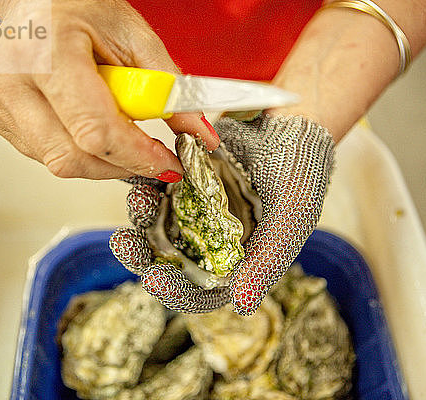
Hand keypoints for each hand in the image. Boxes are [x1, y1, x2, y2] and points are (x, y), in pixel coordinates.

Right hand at [0, 0, 218, 180]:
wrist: (40, 1)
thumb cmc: (81, 7)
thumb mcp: (134, 36)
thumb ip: (169, 87)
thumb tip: (198, 132)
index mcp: (45, 53)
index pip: (95, 131)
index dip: (138, 156)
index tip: (169, 164)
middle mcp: (11, 80)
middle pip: (72, 158)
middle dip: (122, 165)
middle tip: (152, 156)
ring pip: (59, 162)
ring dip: (102, 158)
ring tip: (118, 125)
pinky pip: (45, 154)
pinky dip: (78, 149)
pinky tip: (88, 122)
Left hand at [110, 114, 333, 314]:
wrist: (294, 119)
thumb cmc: (302, 169)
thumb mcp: (293, 216)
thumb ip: (267, 261)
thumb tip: (242, 304)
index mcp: (239, 259)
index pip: (202, 289)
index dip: (177, 290)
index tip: (154, 279)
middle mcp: (214, 238)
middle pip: (170, 259)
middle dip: (143, 254)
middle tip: (123, 242)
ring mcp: (197, 208)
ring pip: (157, 223)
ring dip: (141, 216)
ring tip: (137, 199)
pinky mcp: (184, 178)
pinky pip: (157, 186)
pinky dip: (143, 182)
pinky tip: (135, 176)